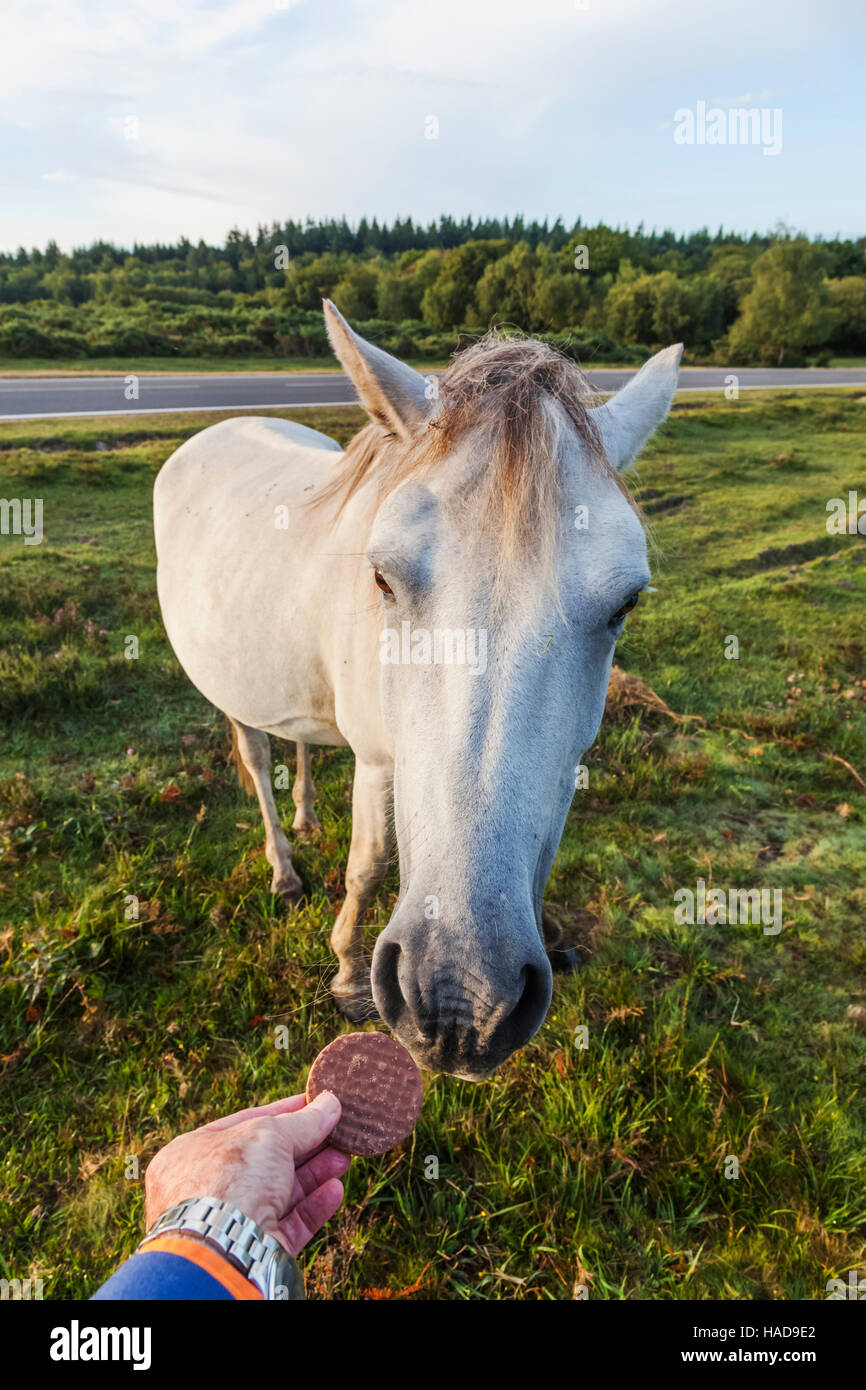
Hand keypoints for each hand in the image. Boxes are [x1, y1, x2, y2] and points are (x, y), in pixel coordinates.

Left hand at [144, 1092, 347, 1254]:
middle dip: (306, 1146)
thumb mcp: (268, 1134)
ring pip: (281, 1194)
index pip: (245, 1124)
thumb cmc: (229, 1181)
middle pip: (267, 1160)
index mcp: (193, 1153)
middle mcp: (207, 1188)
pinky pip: (288, 1225)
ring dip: (315, 1174)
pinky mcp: (254, 1249)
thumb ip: (303, 1121)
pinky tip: (335, 1189)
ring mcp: (231, 1221)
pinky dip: (313, 1207)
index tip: (314, 1104)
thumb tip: (331, 1104)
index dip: (283, 1113)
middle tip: (338, 1132)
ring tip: (345, 1158)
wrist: (221, 1252)